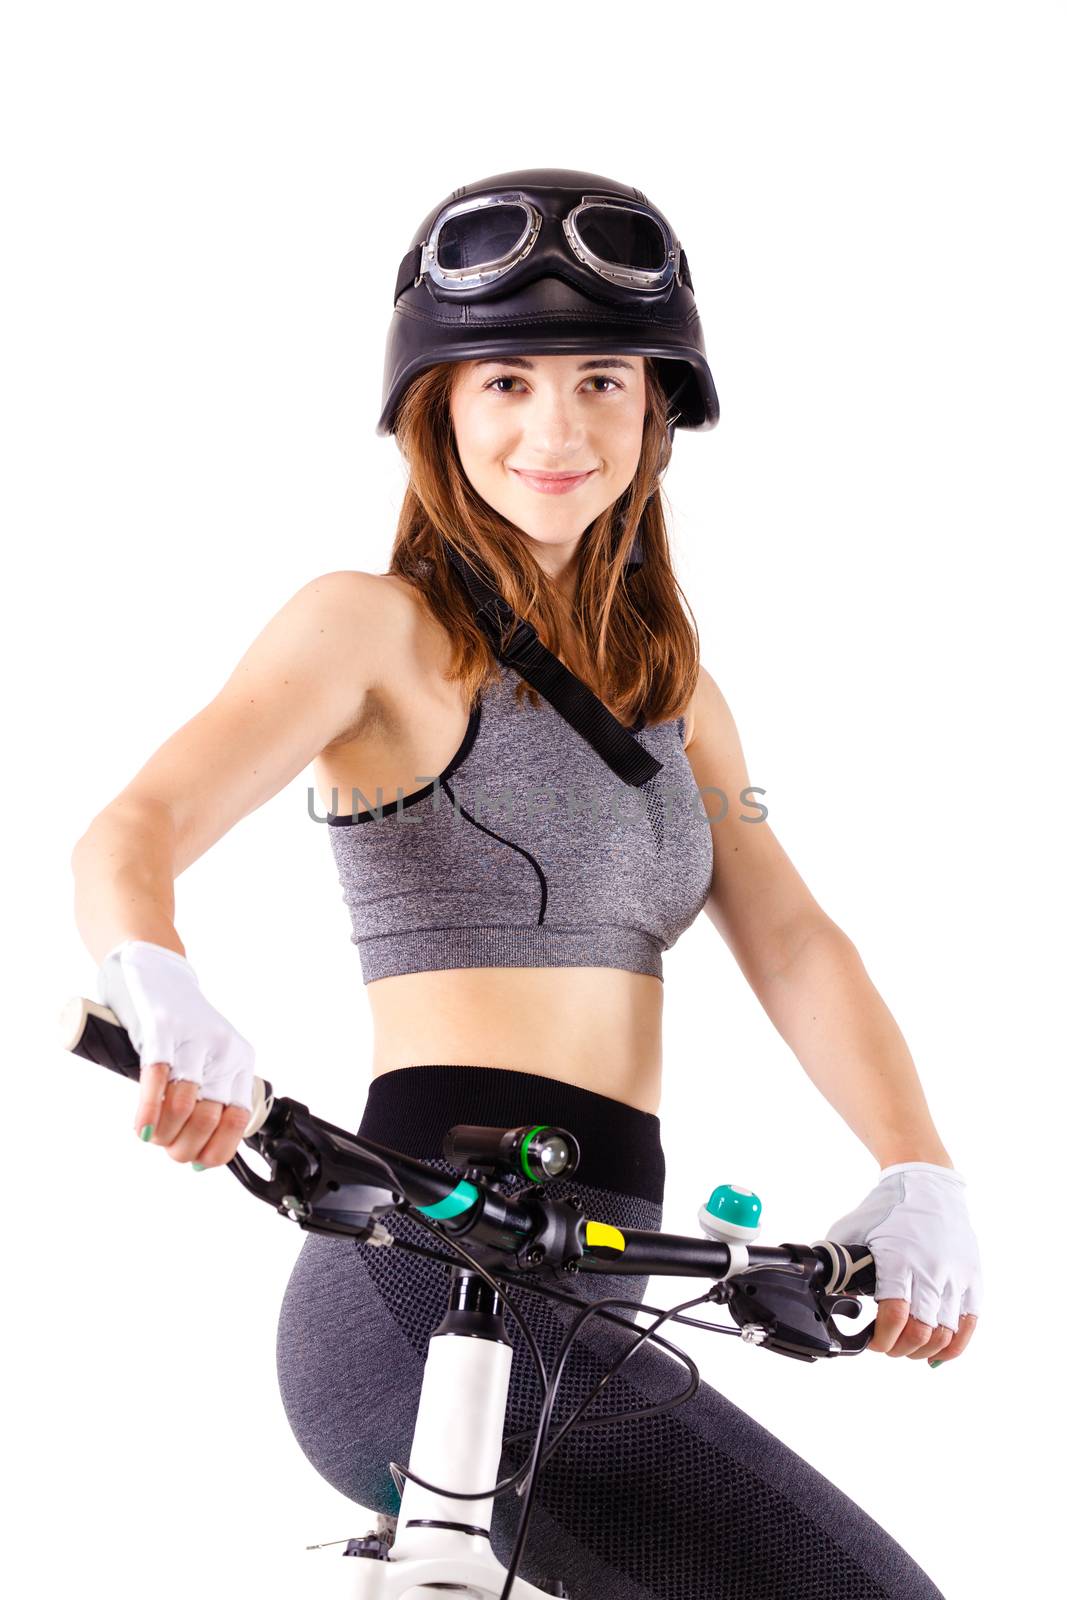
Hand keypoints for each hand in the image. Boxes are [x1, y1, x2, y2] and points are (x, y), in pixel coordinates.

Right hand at [96, 939, 255, 1169]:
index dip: (214, 1151)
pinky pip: (156, 1080)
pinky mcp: (162, 1029)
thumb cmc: (178, 1021)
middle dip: (183, 1148)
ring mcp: (193, 1038)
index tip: (195, 1159)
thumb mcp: (208, 1056)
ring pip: (184, 1106)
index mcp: (240, 1061)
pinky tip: (142, 1129)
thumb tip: (198, 1147)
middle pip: (208, 1120)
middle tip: (165, 1146)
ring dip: (164, 1135)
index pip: (238, 1122)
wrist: (155, 968)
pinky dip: (148, 1113)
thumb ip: (207, 1092)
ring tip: (152, 1135)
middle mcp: (224, 1051)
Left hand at [818, 1161, 981, 1366]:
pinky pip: (969, 1323)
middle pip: (921, 1333)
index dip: (882, 1340)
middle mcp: (931, 1270)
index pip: (895, 1317)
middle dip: (899, 1349)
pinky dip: (954, 1345)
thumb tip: (826, 1294)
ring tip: (908, 1347)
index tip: (872, 1342)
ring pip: (945, 1334)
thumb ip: (838, 1264)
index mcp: (899, 1259)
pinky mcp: (972, 1277)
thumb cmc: (886, 1207)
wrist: (927, 1183)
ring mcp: (956, 1275)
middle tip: (888, 1346)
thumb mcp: (851, 1231)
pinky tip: (938, 1351)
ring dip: (924, 1350)